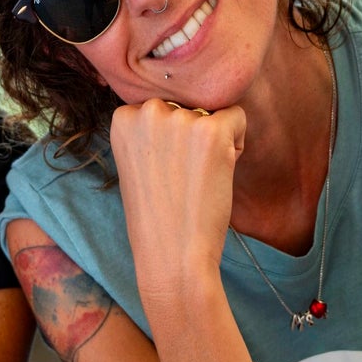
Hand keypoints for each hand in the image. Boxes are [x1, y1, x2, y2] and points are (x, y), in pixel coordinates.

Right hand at [110, 99, 245, 300]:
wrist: (171, 255)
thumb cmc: (157, 215)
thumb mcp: (137, 162)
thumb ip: (150, 131)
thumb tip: (181, 105)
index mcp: (123, 117)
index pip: (162, 106)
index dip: (170, 138)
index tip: (163, 169)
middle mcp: (147, 111)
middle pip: (187, 107)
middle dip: (192, 136)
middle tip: (182, 176)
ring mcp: (179, 120)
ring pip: (212, 113)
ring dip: (214, 141)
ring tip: (197, 178)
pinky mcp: (210, 131)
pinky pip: (237, 117)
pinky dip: (237, 144)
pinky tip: (218, 172)